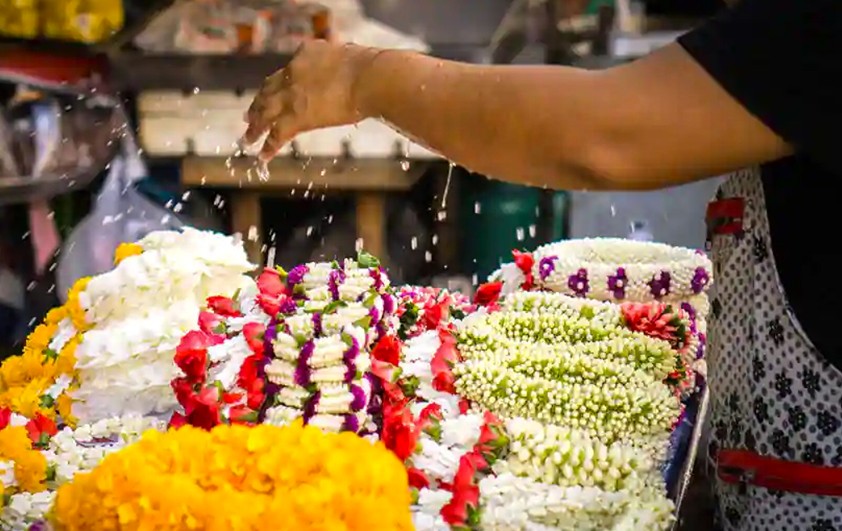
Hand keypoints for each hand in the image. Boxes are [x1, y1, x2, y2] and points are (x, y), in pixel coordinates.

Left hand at [242, 40, 379, 160]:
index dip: (279, 83)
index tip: (275, 90)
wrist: (367, 78)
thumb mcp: (350, 56)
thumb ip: (342, 64)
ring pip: (265, 113)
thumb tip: (349, 70)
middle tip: (249, 115)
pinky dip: (269, 147)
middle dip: (258, 104)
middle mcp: (292, 74)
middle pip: (268, 91)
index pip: (288, 71)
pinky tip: (263, 157)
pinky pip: (277, 135)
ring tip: (248, 139)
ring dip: (255, 127)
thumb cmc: (369, 68)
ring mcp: (291, 96)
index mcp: (306, 54)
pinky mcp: (296, 118)